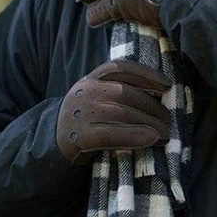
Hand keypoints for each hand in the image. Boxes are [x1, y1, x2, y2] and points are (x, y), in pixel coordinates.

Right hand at [56, 60, 171, 163]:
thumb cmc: (81, 126)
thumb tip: (158, 99)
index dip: (146, 74)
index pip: (121, 68)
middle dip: (152, 106)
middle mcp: (84, 91)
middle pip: (125, 93)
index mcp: (89, 79)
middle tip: (169, 121)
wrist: (47, 148)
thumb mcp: (93, 102)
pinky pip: (112, 134)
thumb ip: (115, 95)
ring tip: (165, 134)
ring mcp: (80, 113)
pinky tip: (151, 139)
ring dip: (149, 123)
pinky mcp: (78, 136)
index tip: (167, 84)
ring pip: (122, 112)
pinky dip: (135, 136)